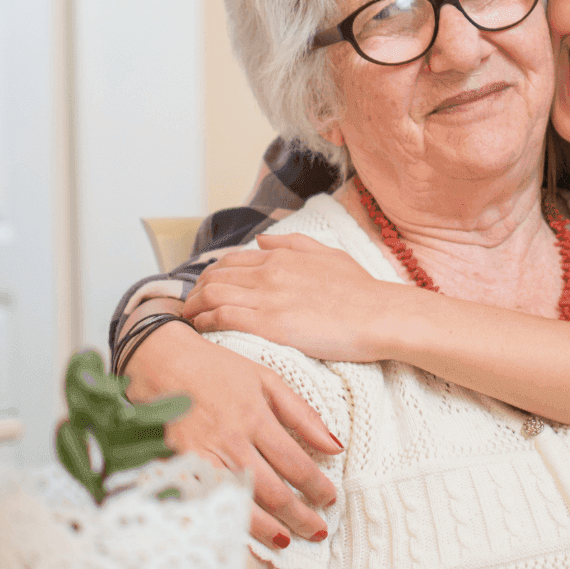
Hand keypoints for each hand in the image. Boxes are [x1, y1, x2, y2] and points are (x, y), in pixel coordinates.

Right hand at [123, 311, 341, 547]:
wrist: (162, 362)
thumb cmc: (218, 368)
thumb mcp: (267, 379)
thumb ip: (302, 414)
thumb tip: (336, 446)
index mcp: (256, 418)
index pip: (295, 464)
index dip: (316, 487)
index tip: (329, 500)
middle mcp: (231, 442)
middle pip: (272, 491)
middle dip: (299, 516)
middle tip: (317, 531)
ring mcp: (202, 459)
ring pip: (241, 505)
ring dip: (268, 529)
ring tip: (288, 541)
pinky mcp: (178, 470)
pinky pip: (207, 506)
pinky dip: (226, 524)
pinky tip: (243, 536)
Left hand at [183, 234, 390, 360]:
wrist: (379, 315)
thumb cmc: (361, 290)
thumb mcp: (329, 255)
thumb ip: (293, 243)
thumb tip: (262, 238)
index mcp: (282, 256)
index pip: (231, 260)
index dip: (211, 275)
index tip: (205, 289)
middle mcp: (269, 272)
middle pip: (215, 277)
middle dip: (196, 292)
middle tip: (190, 307)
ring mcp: (268, 297)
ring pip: (212, 295)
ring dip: (194, 308)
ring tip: (189, 321)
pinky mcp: (269, 324)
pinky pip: (223, 318)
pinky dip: (206, 322)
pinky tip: (202, 330)